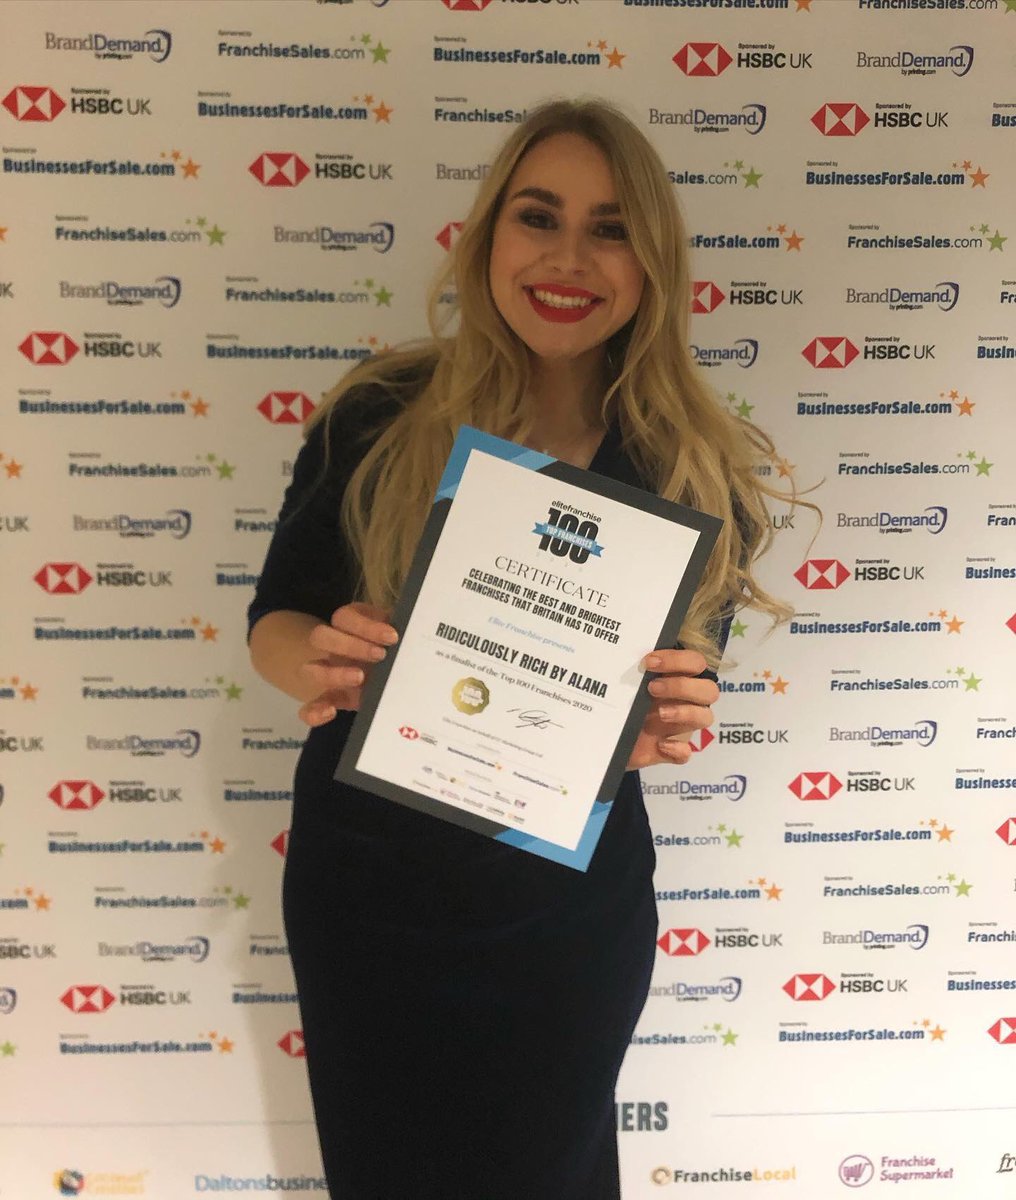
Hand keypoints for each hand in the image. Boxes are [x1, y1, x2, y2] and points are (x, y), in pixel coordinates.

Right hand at [297, 602, 397, 726]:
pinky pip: (311, 706)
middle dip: (350, 645)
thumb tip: (415, 636)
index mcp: (351, 625)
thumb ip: (404, 636)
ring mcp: (329, 672)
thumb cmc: (399, 651)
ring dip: (334, 674)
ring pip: (311, 669)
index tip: (392, 637)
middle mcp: (335, 646)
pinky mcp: (333, 698)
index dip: (366, 626)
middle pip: (321, 636)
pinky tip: (330, 712)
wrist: (403, 679)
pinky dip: (314, 711)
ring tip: (360, 678)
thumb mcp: (401, 639)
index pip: (346, 618)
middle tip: (380, 655)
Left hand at [626, 649, 718, 769]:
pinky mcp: (669, 751)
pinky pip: (686, 753)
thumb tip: (627, 659)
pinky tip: (661, 745)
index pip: (695, 663)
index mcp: (676, 679)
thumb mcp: (624, 684)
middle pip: (710, 690)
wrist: (604, 734)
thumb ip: (633, 673)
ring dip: (686, 713)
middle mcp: (684, 701)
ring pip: (706, 718)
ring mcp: (679, 727)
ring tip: (661, 714)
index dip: (678, 660)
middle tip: (652, 688)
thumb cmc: (618, 702)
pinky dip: (677, 749)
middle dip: (683, 686)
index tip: (648, 662)